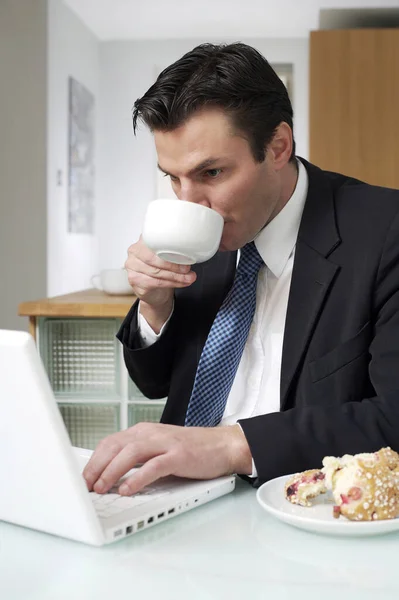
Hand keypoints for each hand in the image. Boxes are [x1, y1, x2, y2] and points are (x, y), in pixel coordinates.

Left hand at [83, 423, 251, 495]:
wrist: (222, 445)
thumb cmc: (191, 450)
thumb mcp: (158, 448)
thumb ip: (137, 457)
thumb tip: (111, 476)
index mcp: (143, 431)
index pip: (110, 442)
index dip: (93, 460)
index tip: (83, 478)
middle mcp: (151, 433)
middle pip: (115, 446)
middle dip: (96, 466)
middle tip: (85, 486)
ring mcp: (165, 443)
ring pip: (130, 453)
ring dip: (112, 472)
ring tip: (101, 488)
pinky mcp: (179, 456)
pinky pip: (154, 466)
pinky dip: (138, 478)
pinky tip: (127, 489)